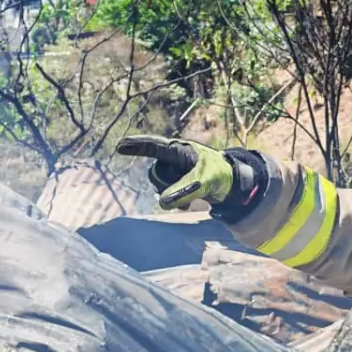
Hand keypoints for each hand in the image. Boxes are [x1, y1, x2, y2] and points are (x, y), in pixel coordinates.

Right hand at [115, 135, 233, 210]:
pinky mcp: (178, 182)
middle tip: (187, 192)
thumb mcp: (205, 181)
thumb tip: (162, 203)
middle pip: (155, 174)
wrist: (232, 183)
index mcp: (179, 150)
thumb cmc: (220, 173)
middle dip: (166, 186)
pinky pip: (166, 193)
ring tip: (190, 200)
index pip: (153, 146)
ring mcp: (175, 170)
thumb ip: (184, 190)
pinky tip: (186, 205)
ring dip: (171, 195)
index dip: (136, 146)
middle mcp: (174, 158)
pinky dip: (174, 201)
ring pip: (160, 185)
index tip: (119, 146)